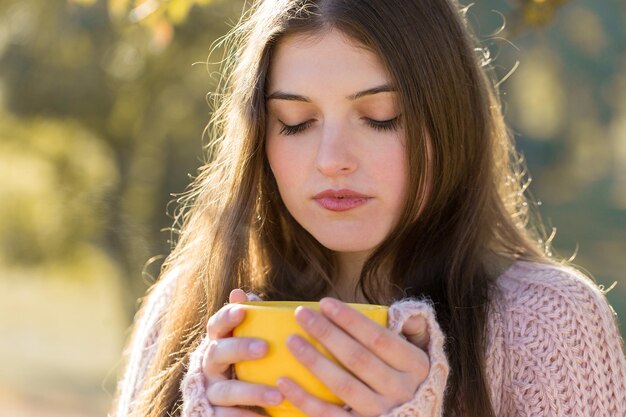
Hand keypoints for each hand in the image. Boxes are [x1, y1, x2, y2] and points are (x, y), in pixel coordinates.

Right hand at [202, 289, 283, 415]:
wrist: (228, 408)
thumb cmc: (245, 367)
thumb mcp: (247, 344)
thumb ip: (251, 322)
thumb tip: (244, 293)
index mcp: (218, 345)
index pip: (216, 326)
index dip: (227, 316)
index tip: (243, 310)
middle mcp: (209, 367)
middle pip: (218, 353)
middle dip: (240, 349)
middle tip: (265, 348)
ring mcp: (210, 393)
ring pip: (226, 390)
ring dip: (252, 392)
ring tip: (279, 394)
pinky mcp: (213, 415)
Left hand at [276, 297, 429, 416]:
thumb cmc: (414, 379)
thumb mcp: (426, 351)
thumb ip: (416, 328)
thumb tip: (403, 311)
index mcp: (415, 366)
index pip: (379, 339)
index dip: (351, 321)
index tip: (324, 303)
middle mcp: (400, 390)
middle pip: (357, 359)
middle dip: (326, 334)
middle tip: (301, 314)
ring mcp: (380, 413)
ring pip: (342, 386)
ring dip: (314, 362)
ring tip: (291, 341)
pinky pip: (328, 416)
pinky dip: (304, 400)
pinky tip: (284, 381)